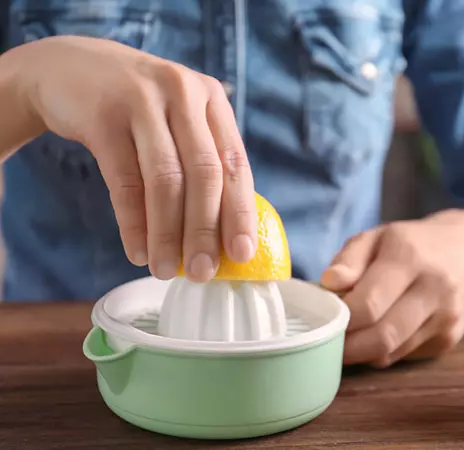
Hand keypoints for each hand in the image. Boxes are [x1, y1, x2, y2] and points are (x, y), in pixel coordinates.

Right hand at [14, 36, 256, 281]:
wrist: (69, 67)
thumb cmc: (137, 107)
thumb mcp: (177, 116)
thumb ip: (201, 158)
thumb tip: (221, 234)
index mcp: (210, 98)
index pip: (235, 162)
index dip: (240, 212)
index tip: (242, 253)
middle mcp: (183, 94)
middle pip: (204, 174)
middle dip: (206, 230)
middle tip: (204, 272)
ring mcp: (142, 101)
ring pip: (165, 180)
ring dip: (168, 233)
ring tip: (166, 269)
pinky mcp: (103, 116)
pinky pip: (124, 182)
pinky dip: (133, 223)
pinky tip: (137, 250)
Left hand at [320, 210, 463, 367]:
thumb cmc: (415, 243)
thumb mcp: (379, 236)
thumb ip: (349, 259)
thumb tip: (328, 284)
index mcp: (410, 257)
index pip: (368, 304)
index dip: (340, 319)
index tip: (323, 318)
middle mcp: (434, 289)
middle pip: (382, 336)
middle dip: (348, 346)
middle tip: (327, 341)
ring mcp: (446, 318)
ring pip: (392, 352)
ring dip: (363, 351)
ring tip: (348, 336)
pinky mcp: (449, 339)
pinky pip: (404, 355)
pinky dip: (383, 350)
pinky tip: (378, 332)